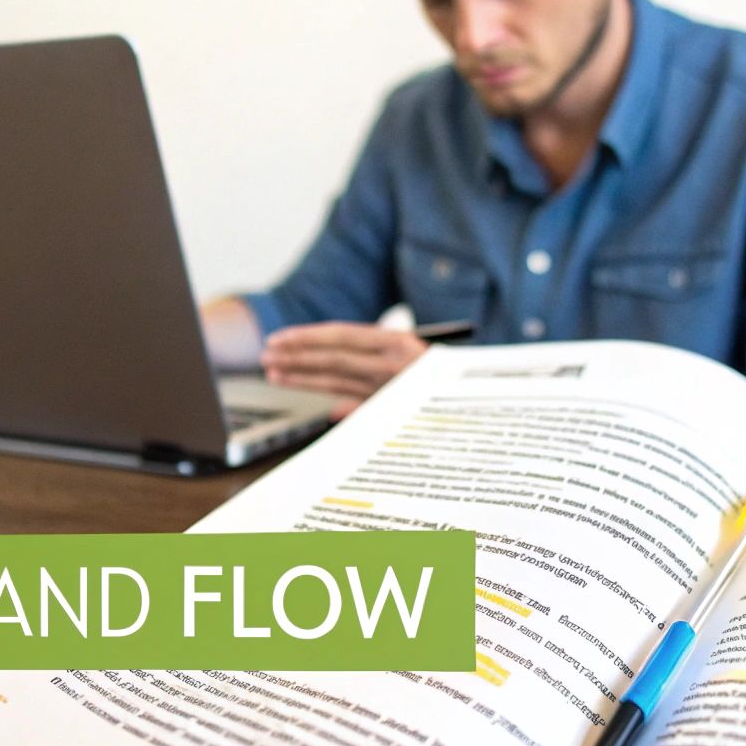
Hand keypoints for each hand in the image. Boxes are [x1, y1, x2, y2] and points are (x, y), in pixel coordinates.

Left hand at [260, 322, 427, 420]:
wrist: (478, 397)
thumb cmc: (442, 376)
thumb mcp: (413, 361)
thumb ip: (376, 368)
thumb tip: (340, 393)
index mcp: (396, 341)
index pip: (340, 336)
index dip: (306, 337)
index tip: (279, 339)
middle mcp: (393, 362)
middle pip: (332, 357)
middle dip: (295, 357)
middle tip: (267, 357)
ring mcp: (393, 387)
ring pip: (337, 381)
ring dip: (302, 378)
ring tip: (276, 374)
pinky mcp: (396, 408)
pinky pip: (359, 408)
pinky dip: (340, 408)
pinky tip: (322, 410)